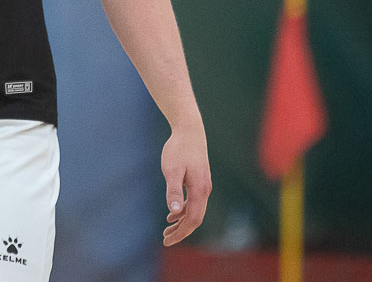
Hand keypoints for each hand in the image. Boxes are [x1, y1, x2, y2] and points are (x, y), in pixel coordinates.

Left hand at [161, 126, 211, 245]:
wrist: (189, 131)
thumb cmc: (179, 149)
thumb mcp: (172, 170)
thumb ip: (173, 191)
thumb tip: (175, 212)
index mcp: (200, 190)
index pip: (192, 220)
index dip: (181, 233)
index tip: (167, 241)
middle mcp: (205, 191)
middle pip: (195, 219)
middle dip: (181, 231)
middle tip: (165, 240)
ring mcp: (203, 186)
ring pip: (195, 211)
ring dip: (182, 222)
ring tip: (167, 230)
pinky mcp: (199, 181)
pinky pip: (193, 202)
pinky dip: (183, 211)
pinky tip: (173, 214)